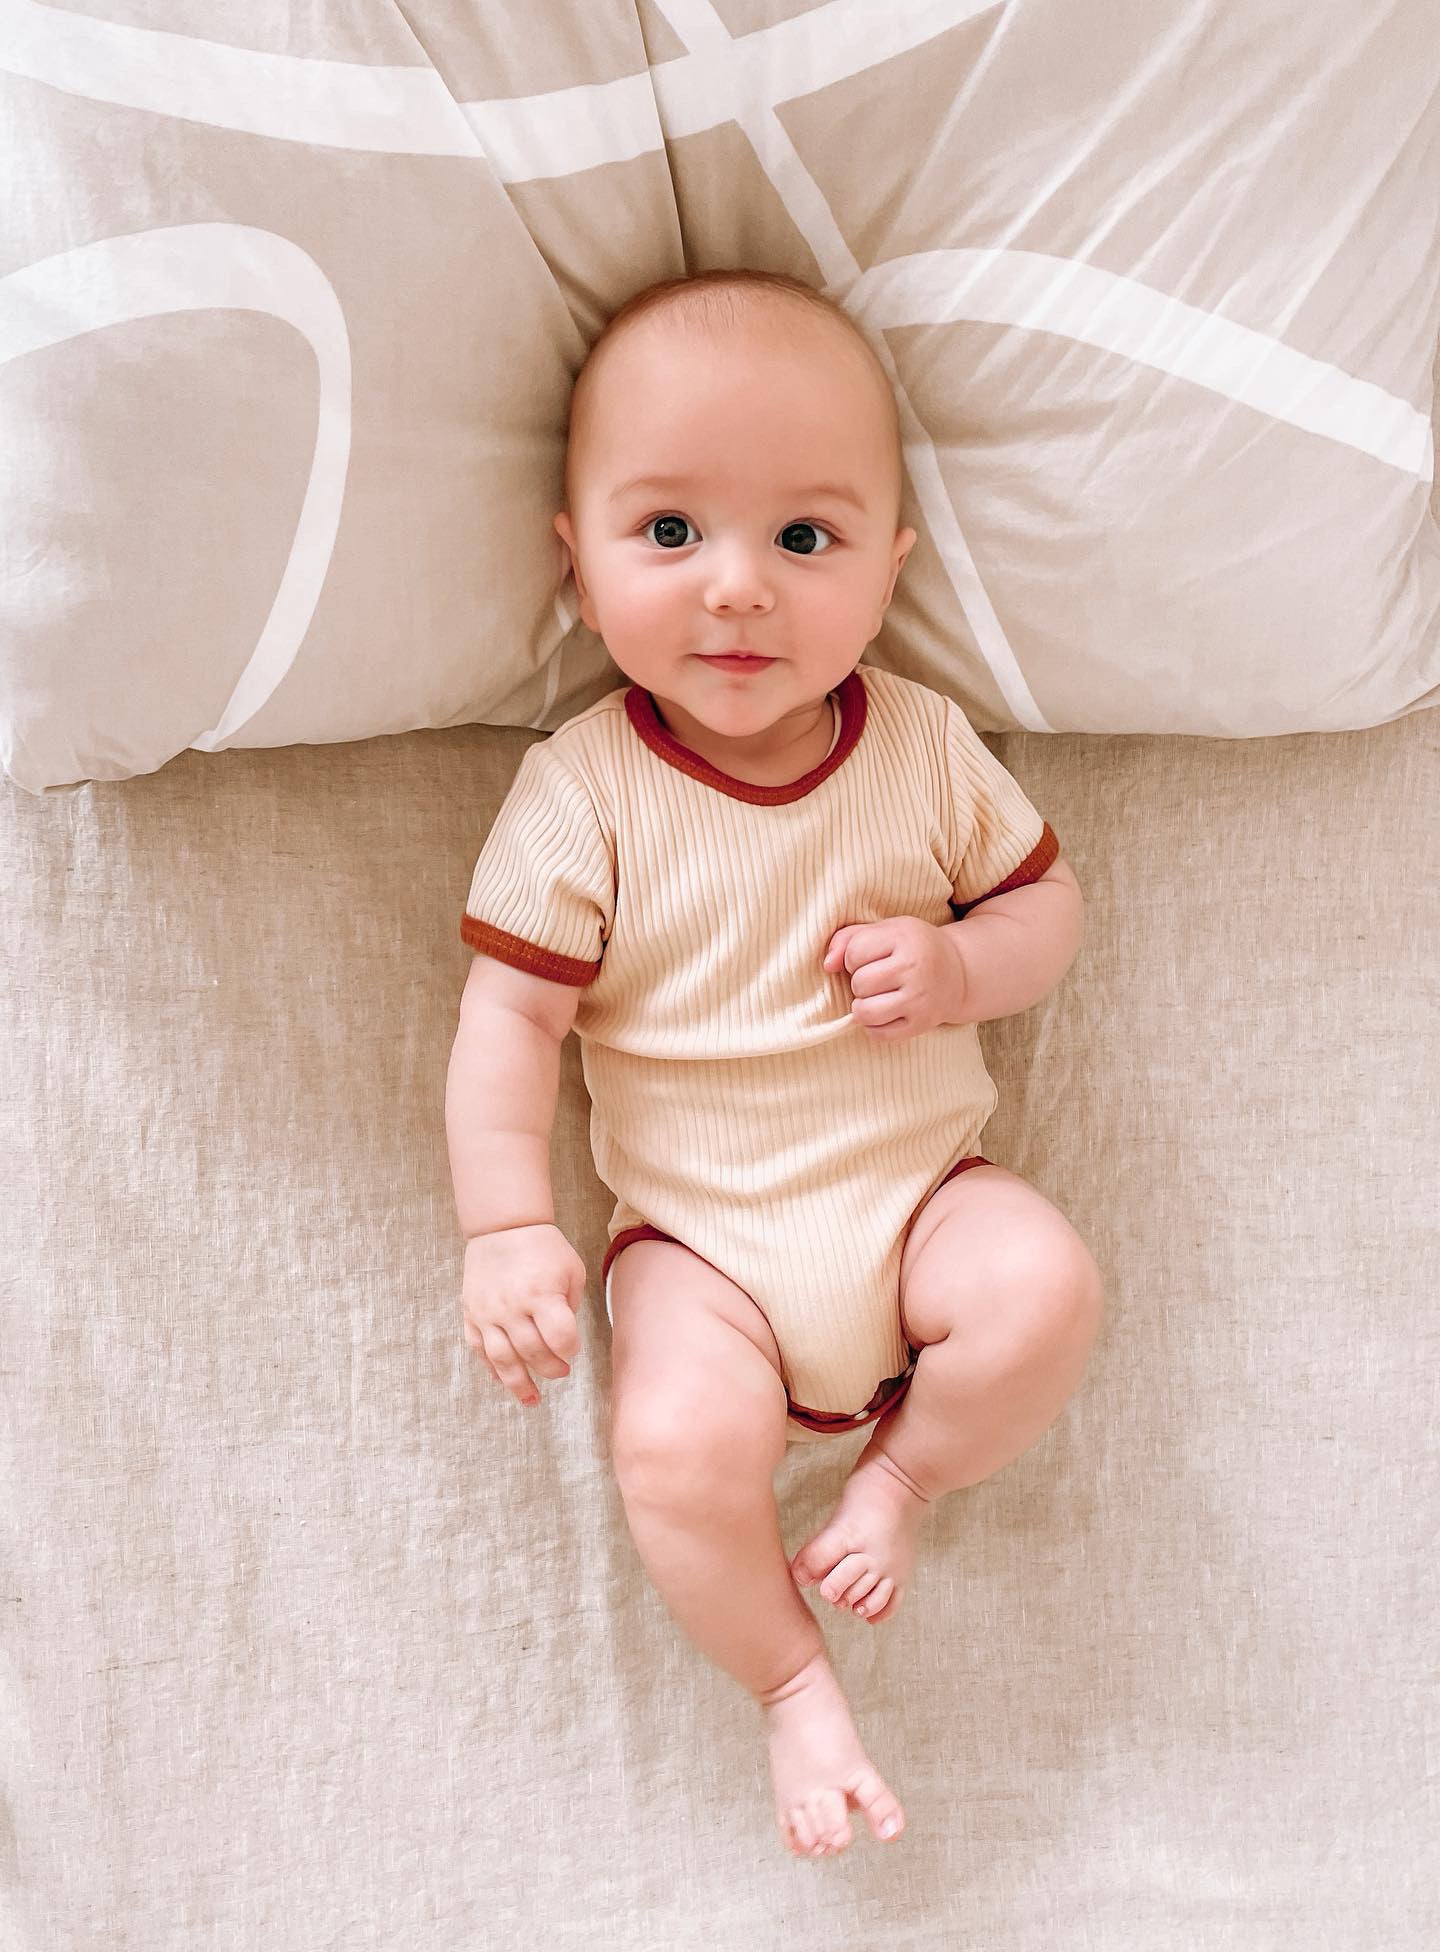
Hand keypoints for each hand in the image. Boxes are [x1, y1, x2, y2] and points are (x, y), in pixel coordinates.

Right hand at [460, 1223, 585, 1407]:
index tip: (572, 1348)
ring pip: (502, 1360)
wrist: (503, 1227)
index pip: (560, 1337)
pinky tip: (505, 1381)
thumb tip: (563, 1340)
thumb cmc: (544, 1248)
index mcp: (541, 1294)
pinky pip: (479, 1350)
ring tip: (532, 1399)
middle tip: (561, 1371)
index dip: (570, 1349)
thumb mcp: (571, 1270)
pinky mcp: (472, 1314)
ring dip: (519, 1385)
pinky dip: (492, 1369)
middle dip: (551, 1369)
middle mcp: (512, 1307)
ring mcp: (488, 1313)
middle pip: (533, 1353)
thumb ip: (570, 1307)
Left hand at [822, 915, 957, 1042]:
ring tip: (875, 998)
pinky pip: (879, 1034)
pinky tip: (885, 1013)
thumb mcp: (885, 930)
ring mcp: (920, 999)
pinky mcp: (922, 1024)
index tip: (871, 958)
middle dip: (859, 982)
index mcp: (905, 937)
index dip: (853, 957)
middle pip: (859, 983)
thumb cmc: (912, 947)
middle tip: (877, 979)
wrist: (959, 972)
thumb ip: (848, 938)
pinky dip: (874, 1026)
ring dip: (862, 1007)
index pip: (854, 952)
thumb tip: (827, 966)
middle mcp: (915, 967)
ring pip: (865, 1012)